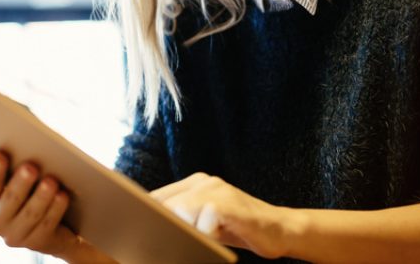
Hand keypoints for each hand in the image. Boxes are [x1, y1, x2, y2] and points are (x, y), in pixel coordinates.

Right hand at [0, 150, 114, 262]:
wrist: (53, 226)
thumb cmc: (27, 194)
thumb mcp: (8, 181)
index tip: (0, 154)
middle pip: (9, 201)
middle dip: (20, 183)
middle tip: (31, 166)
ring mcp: (17, 236)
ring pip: (30, 213)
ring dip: (41, 196)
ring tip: (52, 180)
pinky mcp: (38, 243)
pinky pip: (47, 224)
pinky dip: (55, 209)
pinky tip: (62, 195)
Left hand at [151, 173, 288, 258]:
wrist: (279, 229)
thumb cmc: (237, 229)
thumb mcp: (204, 222)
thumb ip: (181, 218)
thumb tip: (149, 227)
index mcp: (194, 183)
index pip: (157, 197)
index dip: (146, 215)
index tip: (140, 228)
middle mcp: (203, 181)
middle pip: (165, 205)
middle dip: (163, 225)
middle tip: (172, 238)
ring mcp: (217, 190)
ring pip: (180, 211)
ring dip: (187, 230)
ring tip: (205, 236)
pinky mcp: (228, 203)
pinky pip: (204, 221)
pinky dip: (206, 235)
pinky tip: (218, 236)